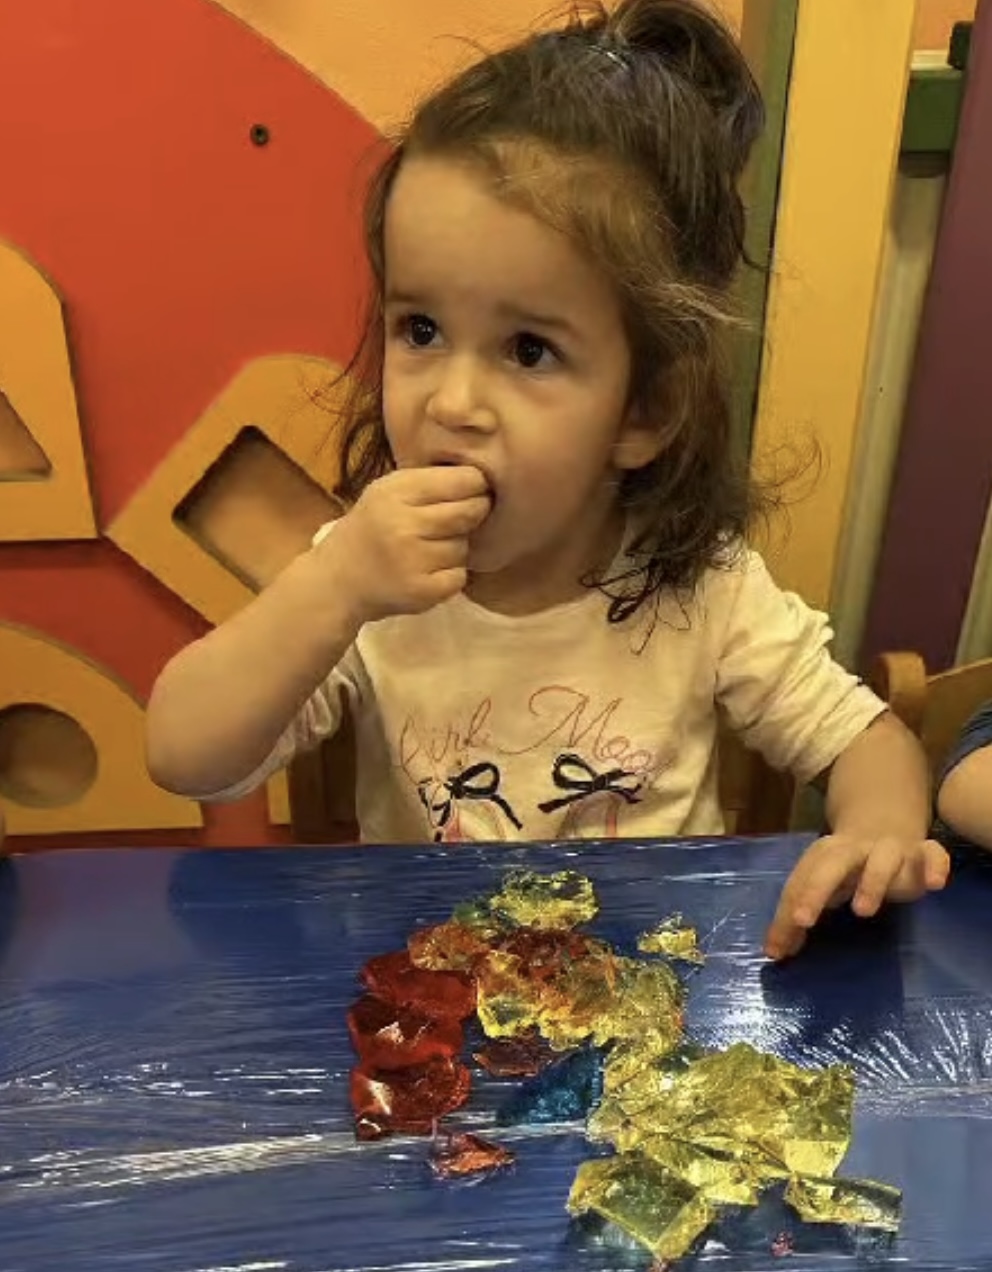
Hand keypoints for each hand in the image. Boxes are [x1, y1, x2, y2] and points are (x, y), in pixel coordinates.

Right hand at [322, 466, 491, 622]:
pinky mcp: (421, 591)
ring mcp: (413, 560)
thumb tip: (482, 479)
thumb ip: (428, 481)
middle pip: (469, 512)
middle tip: (458, 521)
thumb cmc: (370, 529)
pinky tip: (427, 572)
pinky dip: (450, 575)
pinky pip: (460, 576)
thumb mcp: (387, 492)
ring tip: (428, 550)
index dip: (475, 485)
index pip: (462, 481)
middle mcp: (403, 524)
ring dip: (455, 548)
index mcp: (395, 492)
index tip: (473, 491)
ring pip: (464, 546)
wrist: (337, 580)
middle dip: (473, 515)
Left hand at [764, 833, 949, 960]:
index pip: (800, 883)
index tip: (776, 948)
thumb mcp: (820, 888)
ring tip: (862, 911)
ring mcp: (889, 849)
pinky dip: (934, 866)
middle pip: (832, 865)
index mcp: (823, 856)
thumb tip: (776, 950)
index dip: (786, 914)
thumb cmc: (845, 869)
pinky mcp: (923, 854)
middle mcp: (854, 850)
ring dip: (871, 881)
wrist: (883, 827)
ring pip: (882, 858)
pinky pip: (932, 854)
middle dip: (815, 891)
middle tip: (802, 921)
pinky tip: (933, 885)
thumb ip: (799, 915)